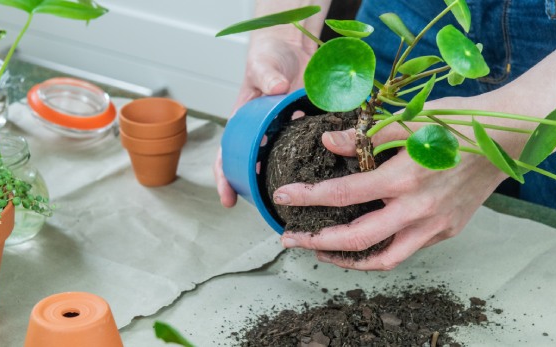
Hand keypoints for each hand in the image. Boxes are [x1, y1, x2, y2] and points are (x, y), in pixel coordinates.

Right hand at [215, 33, 315, 206]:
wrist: (294, 45)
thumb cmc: (267, 56)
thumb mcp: (262, 64)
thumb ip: (267, 75)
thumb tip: (277, 87)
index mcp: (244, 124)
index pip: (227, 156)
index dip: (225, 179)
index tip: (228, 199)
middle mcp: (264, 135)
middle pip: (257, 169)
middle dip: (258, 191)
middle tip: (266, 208)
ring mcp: (288, 133)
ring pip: (287, 164)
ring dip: (291, 180)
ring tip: (300, 200)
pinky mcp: (309, 127)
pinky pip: (314, 147)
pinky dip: (320, 159)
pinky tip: (330, 173)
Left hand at [272, 98, 509, 270]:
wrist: (506, 138)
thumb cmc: (458, 123)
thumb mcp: (409, 121)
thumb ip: (366, 136)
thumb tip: (329, 142)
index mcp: (404, 177)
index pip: (343, 194)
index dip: (308, 197)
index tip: (283, 198)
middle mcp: (418, 209)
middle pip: (357, 239)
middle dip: (317, 242)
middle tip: (291, 239)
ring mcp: (434, 225)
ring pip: (383, 258)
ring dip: (347, 259)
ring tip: (322, 251)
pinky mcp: (446, 231)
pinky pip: (406, 250)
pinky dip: (379, 250)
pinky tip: (362, 241)